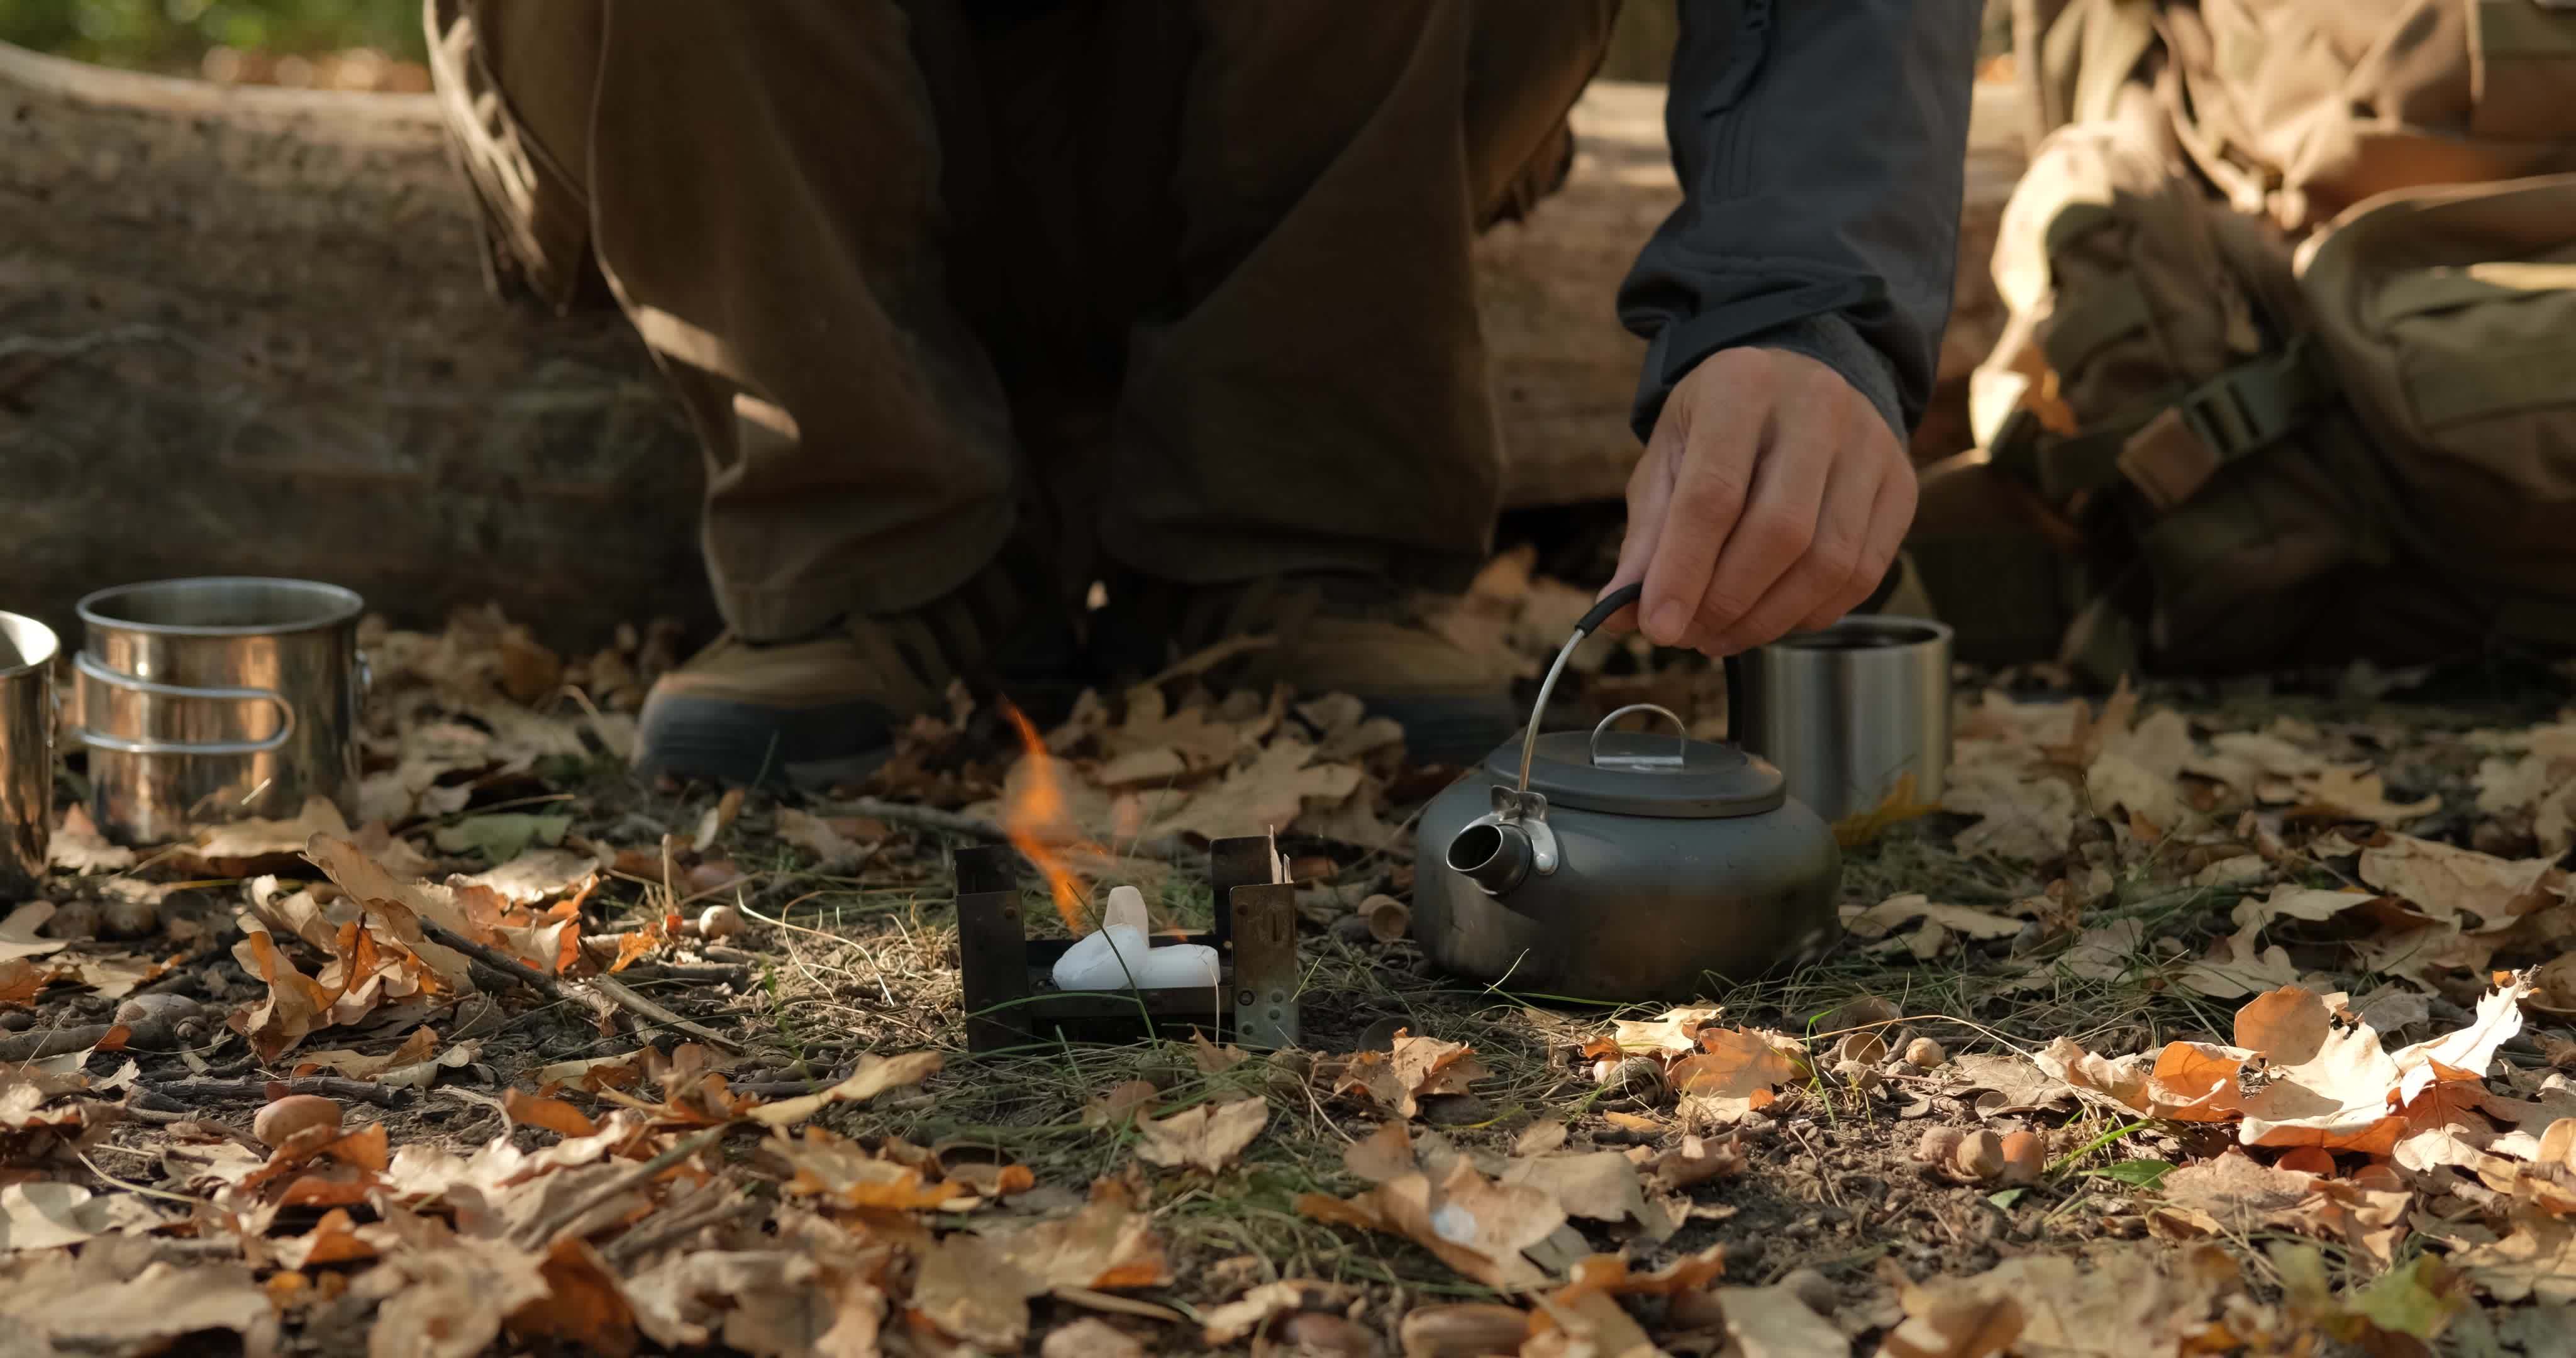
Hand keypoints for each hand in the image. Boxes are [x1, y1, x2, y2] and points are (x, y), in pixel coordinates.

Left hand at [1598, 347, 1915, 654]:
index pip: (1714, 494)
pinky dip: (1812, 613)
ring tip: (1722, 635)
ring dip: (1769, 619)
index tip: (1657, 628)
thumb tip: (1620, 614)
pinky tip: (1771, 619)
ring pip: (1829, 561)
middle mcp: (1818, 406)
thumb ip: (1647, 535)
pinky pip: (1863, 573)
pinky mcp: (1900, 485)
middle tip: (1690, 636)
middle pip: (1780, 532)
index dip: (1684, 571)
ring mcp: (1870, 445)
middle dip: (1728, 601)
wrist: (1798, 385)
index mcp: (1742, 385)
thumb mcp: (1669, 458)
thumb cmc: (1721, 427)